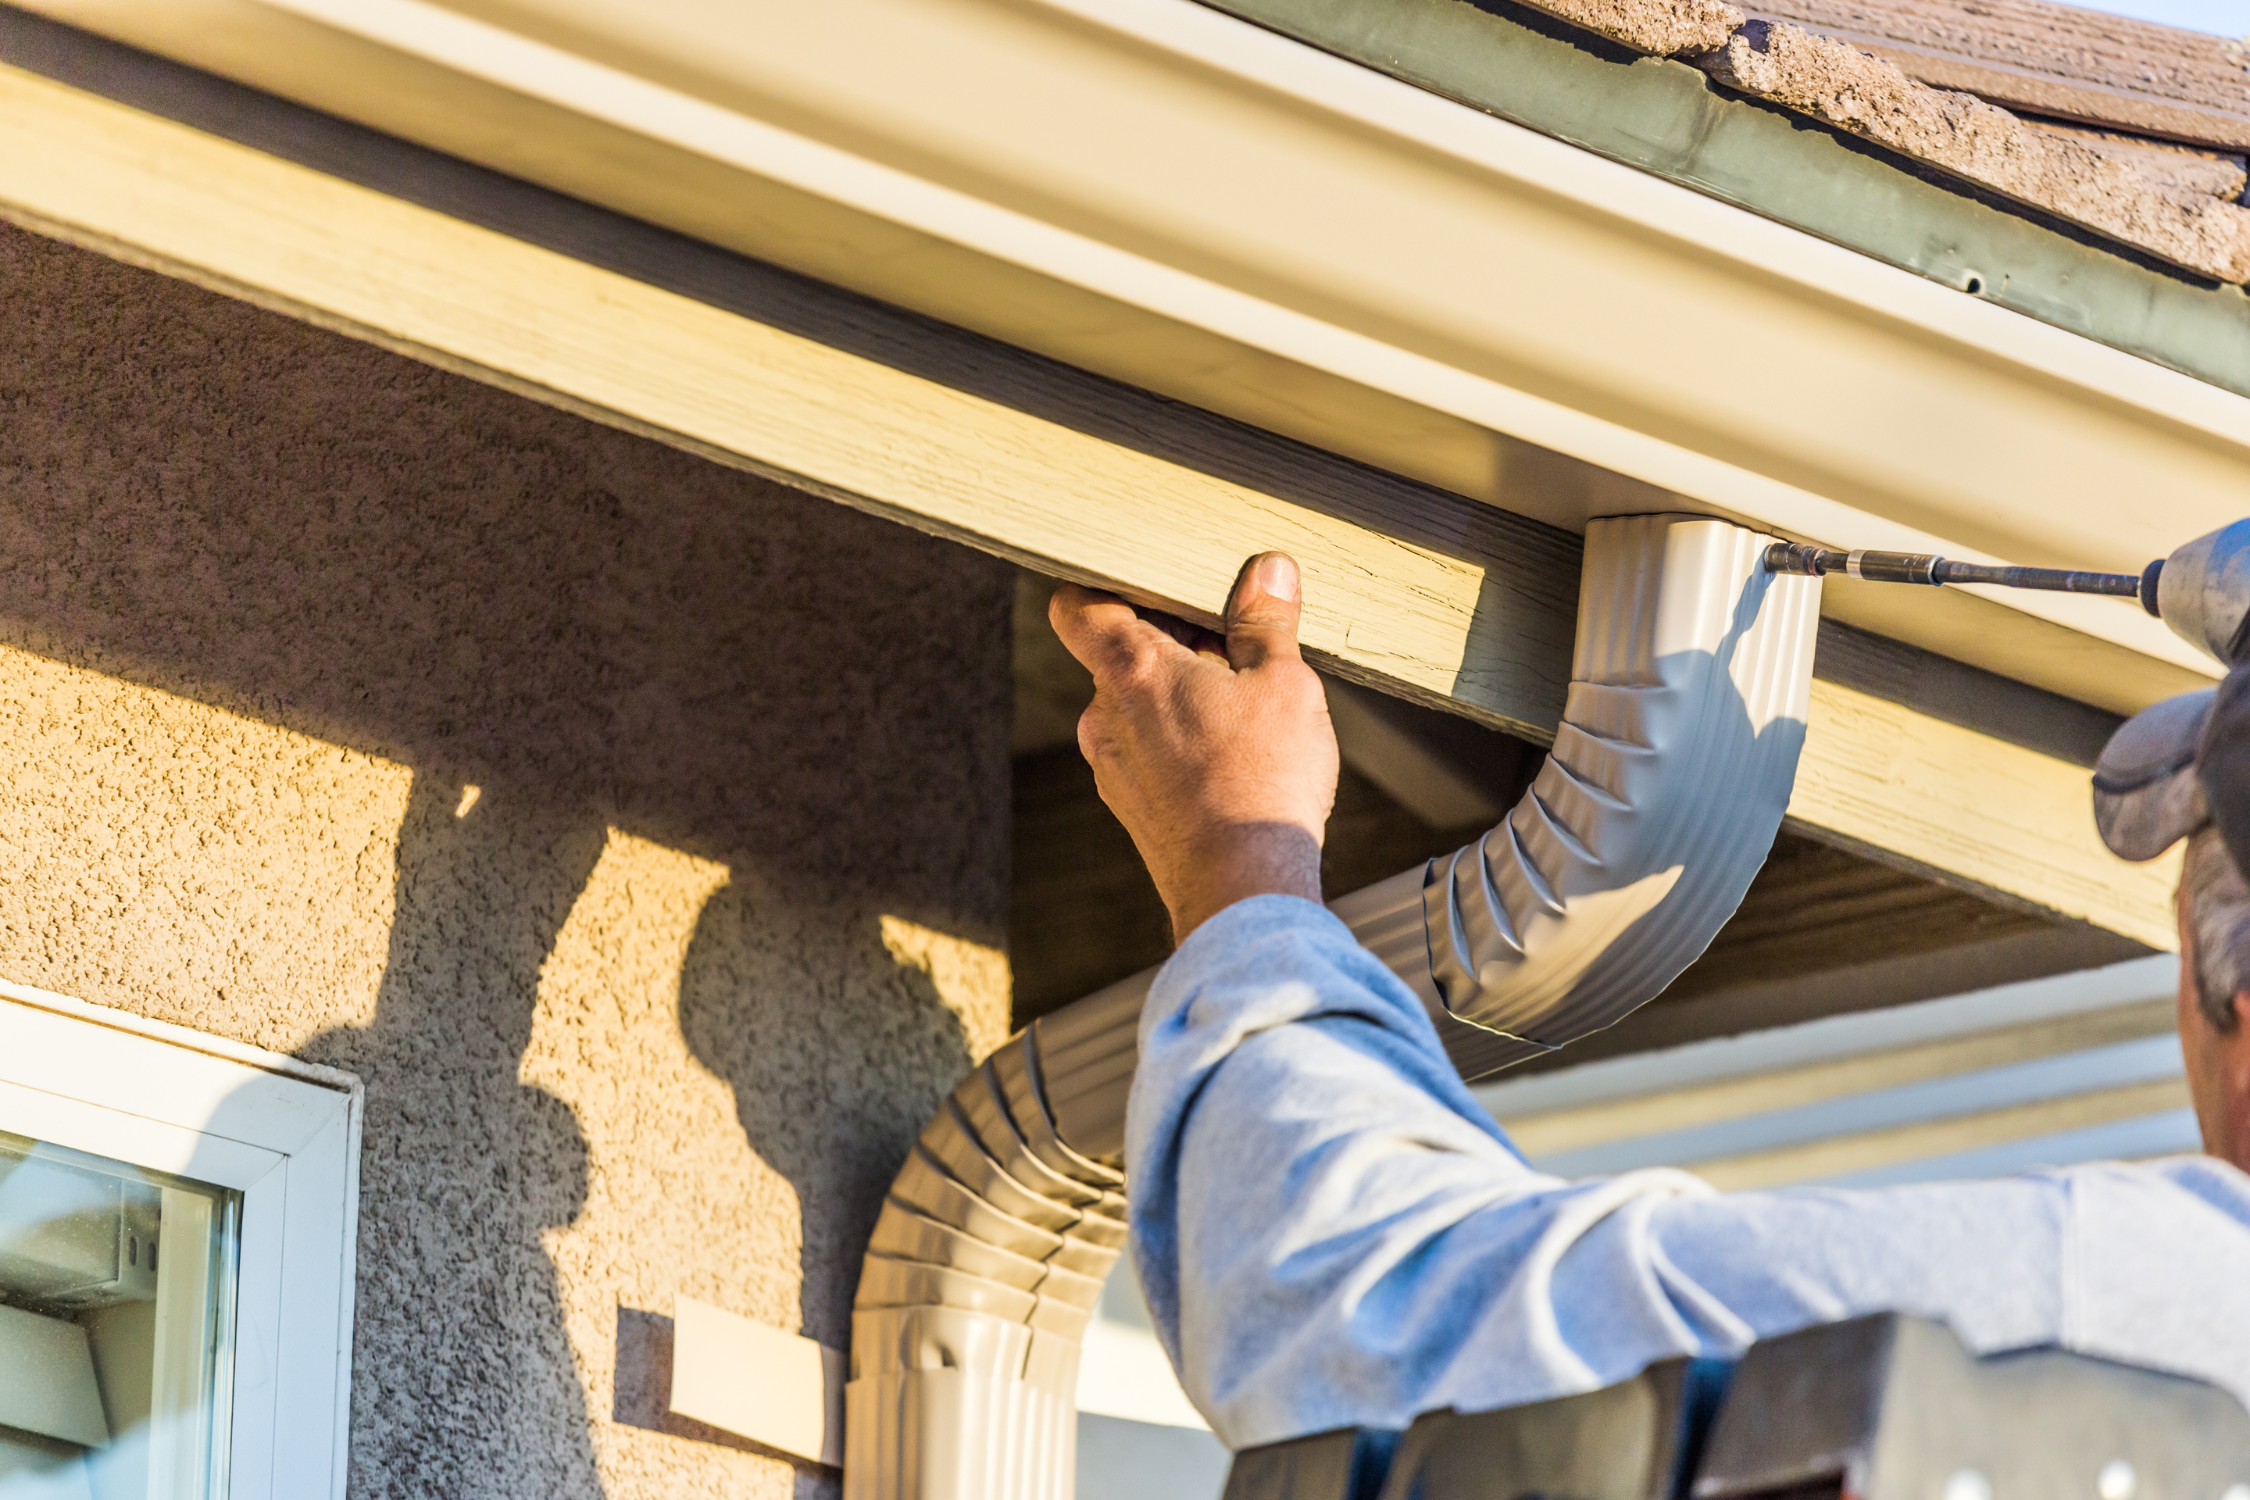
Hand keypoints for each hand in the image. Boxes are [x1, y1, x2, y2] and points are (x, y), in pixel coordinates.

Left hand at [1050, 553, 1338, 943]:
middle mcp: (1104, 715)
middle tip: (1234, 650)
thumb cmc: (1262, 781)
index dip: (1106, 586)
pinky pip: (1146, 752)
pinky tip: (1233, 758)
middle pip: (1121, 654)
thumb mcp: (1284, 682)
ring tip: (1244, 709)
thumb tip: (1268, 571)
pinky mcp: (1130, 805)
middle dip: (1173, 644)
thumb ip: (1266, 622)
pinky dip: (1180, 742)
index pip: (1078, 605)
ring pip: (1137, 706)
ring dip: (1181, 696)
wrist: (1243, 888)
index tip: (1151, 586)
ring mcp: (1111, 765)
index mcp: (1132, 669)